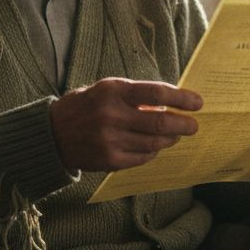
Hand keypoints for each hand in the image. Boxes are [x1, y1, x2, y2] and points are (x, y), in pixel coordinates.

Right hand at [50, 78, 201, 171]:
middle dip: (184, 124)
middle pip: (160, 122)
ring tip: (175, 135)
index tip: (198, 102)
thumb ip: (135, 95)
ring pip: (154, 143)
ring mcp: (109, 140)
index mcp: (112, 91)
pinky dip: (153, 152)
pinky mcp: (108, 160)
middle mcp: (111, 115)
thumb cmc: (85, 106)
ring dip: (170, 139)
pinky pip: (142, 158)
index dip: (182, 98)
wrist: (52, 134)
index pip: (156, 93)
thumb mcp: (106, 90)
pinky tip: (154, 147)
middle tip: (194, 125)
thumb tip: (171, 102)